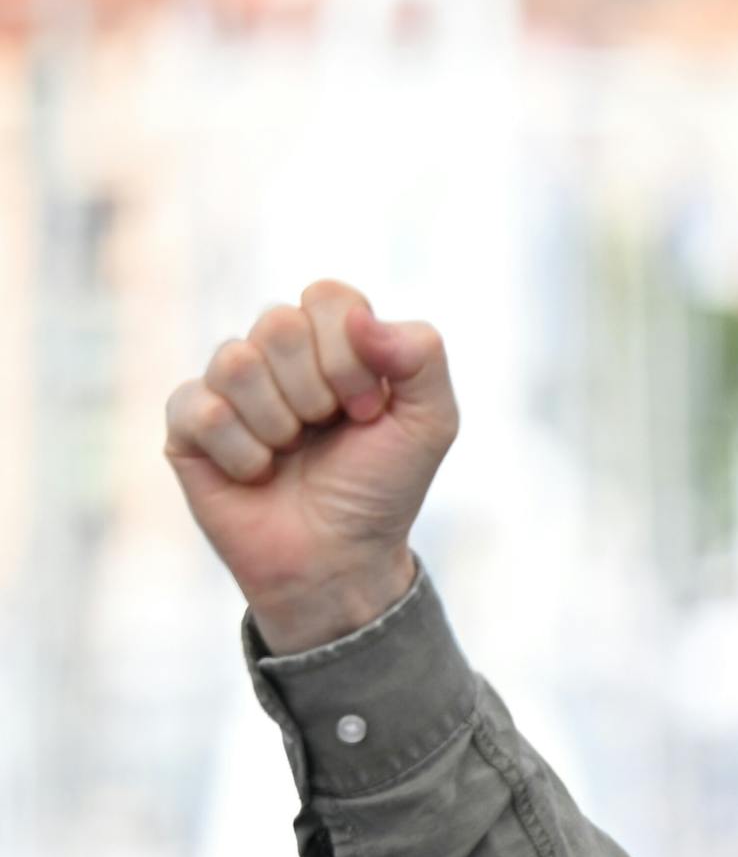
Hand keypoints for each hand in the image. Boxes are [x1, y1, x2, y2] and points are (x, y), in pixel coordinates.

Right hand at [161, 280, 456, 652]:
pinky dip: (244, 455)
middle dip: (316, 392)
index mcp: (332, 340)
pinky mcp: (187, 422)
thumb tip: (362, 318)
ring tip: (291, 453)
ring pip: (236, 361)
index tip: (368, 410)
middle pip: (278, 323)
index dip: (350, 356)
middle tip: (326, 432)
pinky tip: (257, 474)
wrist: (339, 559)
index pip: (328, 297)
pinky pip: (203, 409)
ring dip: (279, 425)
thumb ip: (422, 357)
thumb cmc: (381, 489)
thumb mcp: (430, 424)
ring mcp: (227, 384)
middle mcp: (275, 353)